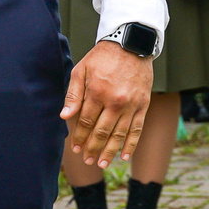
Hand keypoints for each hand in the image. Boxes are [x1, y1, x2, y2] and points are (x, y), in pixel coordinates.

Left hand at [61, 40, 152, 168]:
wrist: (131, 45)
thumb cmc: (102, 58)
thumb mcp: (81, 70)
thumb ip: (73, 94)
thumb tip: (65, 116)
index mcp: (97, 92)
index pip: (86, 122)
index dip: (80, 137)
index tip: (75, 149)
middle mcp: (115, 101)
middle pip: (102, 132)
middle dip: (93, 148)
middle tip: (87, 160)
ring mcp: (131, 105)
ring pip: (120, 134)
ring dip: (109, 151)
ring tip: (102, 164)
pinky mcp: (143, 105)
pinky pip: (137, 129)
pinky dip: (131, 144)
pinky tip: (124, 156)